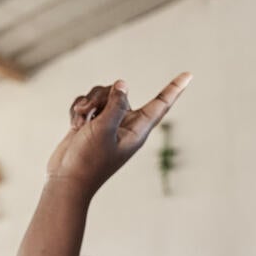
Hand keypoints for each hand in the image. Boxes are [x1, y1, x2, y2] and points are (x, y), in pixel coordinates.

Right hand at [45, 75, 190, 195]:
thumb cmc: (88, 161)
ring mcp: (107, 123)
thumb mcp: (103, 130)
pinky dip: (79, 109)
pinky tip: (74, 124)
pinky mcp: (91, 123)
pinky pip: (87, 102)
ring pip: (102, 94)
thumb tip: (123, 84)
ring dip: (88, 103)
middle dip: (103, 96)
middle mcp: (124, 125)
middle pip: (121, 93)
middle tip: (91, 113)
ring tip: (81, 122)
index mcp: (137, 130)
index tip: (189, 74)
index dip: (174, 88)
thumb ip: (115, 105)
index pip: (160, 105)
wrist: (66, 180)